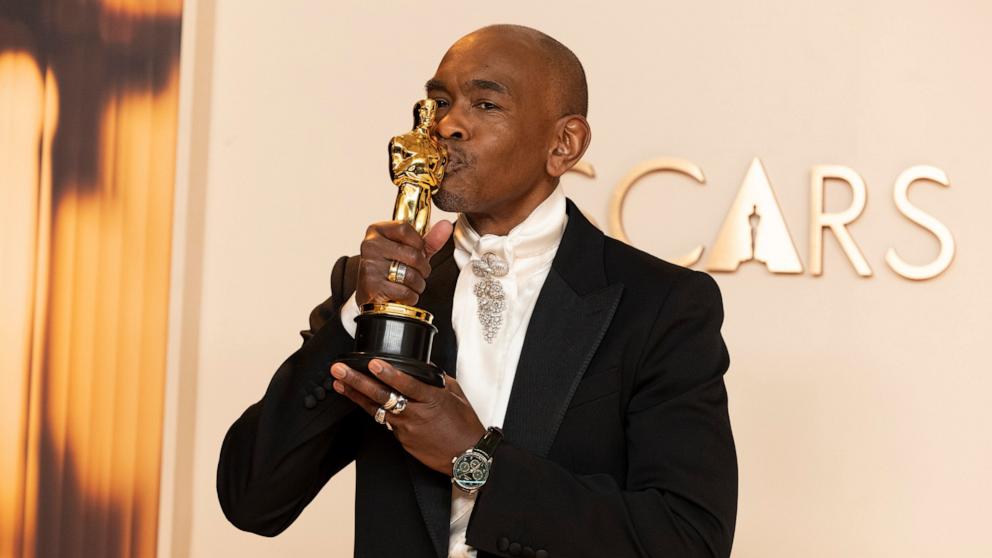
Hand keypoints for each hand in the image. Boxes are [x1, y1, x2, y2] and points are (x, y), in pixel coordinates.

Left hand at [330, 359, 484, 474]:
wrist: (467, 456)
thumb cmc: (464, 425)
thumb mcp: (456, 395)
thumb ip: (437, 380)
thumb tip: (423, 368)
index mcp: (432, 399)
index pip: (407, 384)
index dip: (388, 374)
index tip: (373, 363)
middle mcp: (416, 414)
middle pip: (382, 396)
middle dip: (358, 381)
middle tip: (340, 371)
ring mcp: (406, 429)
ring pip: (377, 409)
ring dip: (356, 395)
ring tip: (339, 383)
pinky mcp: (402, 440)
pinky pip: (386, 422)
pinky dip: (374, 410)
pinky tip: (361, 400)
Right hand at [356, 220, 452, 306]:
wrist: (370, 292)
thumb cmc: (390, 267)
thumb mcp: (409, 249)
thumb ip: (429, 239)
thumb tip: (446, 226)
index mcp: (377, 231)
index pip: (405, 229)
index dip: (419, 243)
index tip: (418, 251)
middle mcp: (371, 246)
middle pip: (413, 254)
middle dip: (423, 268)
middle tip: (417, 272)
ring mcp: (370, 266)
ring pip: (411, 275)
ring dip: (418, 284)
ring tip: (410, 283)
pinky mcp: (373, 286)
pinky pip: (405, 292)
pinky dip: (410, 296)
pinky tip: (403, 293)